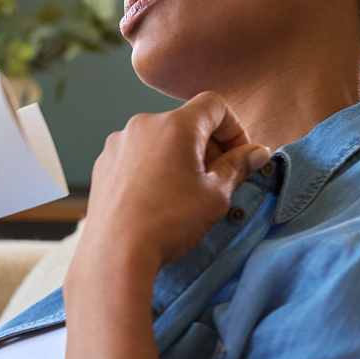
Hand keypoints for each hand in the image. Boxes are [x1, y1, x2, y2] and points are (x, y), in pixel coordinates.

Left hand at [75, 92, 269, 276]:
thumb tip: (257, 152)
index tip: (238, 156)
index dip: (233, 128)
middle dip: (207, 146)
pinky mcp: (103, 164)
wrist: (116, 253)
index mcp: (175, 125)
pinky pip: (137, 156)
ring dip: (178, 158)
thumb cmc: (168, 223)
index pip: (214, 105)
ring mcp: (118, 143)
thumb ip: (238, 166)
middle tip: (216, 180)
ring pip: (160, 140)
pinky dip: (152, 168)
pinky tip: (156, 199)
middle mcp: (143, 124)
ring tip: (184, 194)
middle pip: (186, 122)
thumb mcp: (216, 195)